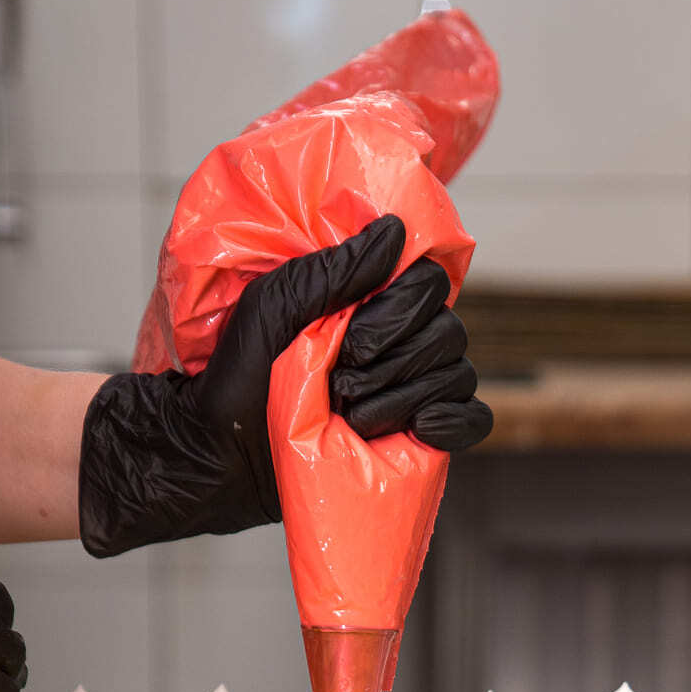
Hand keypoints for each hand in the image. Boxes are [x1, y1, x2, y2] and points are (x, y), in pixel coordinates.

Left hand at [79, 214, 490, 557]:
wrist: (217, 459)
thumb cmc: (234, 377)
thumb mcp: (272, 308)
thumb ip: (331, 271)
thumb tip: (396, 232)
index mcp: (368, 303)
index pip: (429, 284)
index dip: (401, 309)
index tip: (351, 337)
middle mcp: (398, 343)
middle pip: (448, 332)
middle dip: (395, 361)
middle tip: (340, 386)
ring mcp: (412, 391)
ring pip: (458, 375)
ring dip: (406, 397)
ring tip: (351, 420)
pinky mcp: (418, 442)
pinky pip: (473, 420)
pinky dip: (454, 422)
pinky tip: (419, 430)